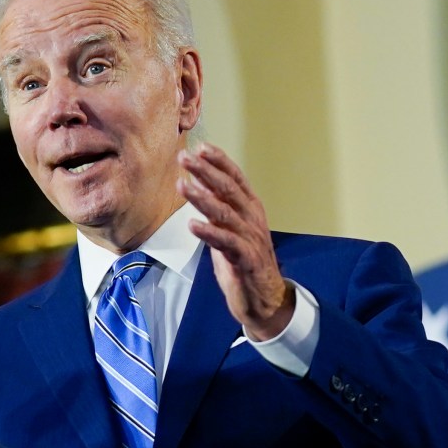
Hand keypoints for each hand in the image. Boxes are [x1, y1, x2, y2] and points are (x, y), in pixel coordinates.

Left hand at [179, 146, 292, 341]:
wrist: (265, 300)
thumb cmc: (245, 263)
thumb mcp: (231, 230)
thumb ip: (219, 208)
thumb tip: (201, 184)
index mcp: (251, 209)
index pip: (236, 178)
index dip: (219, 161)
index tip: (200, 147)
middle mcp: (253, 220)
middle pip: (229, 190)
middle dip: (206, 172)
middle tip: (184, 158)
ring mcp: (251, 239)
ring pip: (226, 213)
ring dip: (202, 198)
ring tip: (182, 185)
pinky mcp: (246, 260)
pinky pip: (227, 243)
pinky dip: (209, 233)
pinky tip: (193, 225)